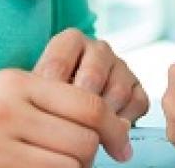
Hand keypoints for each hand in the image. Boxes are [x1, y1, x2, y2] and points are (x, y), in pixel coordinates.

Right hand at [0, 68, 131, 166]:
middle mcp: (4, 112)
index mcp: (17, 83)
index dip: (115, 129)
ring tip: (53, 163)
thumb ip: (59, 98)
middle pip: (83, 142)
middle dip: (90, 154)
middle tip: (78, 156)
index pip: (88, 106)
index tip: (122, 144)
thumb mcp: (17, 91)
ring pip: (70, 167)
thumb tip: (117, 129)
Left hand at [33, 28, 149, 122]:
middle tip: (70, 127)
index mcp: (70, 42)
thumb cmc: (49, 96)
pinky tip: (107, 131)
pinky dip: (123, 122)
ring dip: (103, 118)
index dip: (49, 94)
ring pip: (117, 92)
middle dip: (80, 107)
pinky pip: (136, 103)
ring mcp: (120, 66)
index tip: (44, 115)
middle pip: (92, 77)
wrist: (66, 105)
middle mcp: (98, 49)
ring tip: (87, 133)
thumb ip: (42, 93)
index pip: (59, 63)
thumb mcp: (37, 90)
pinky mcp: (136, 86)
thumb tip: (44, 113)